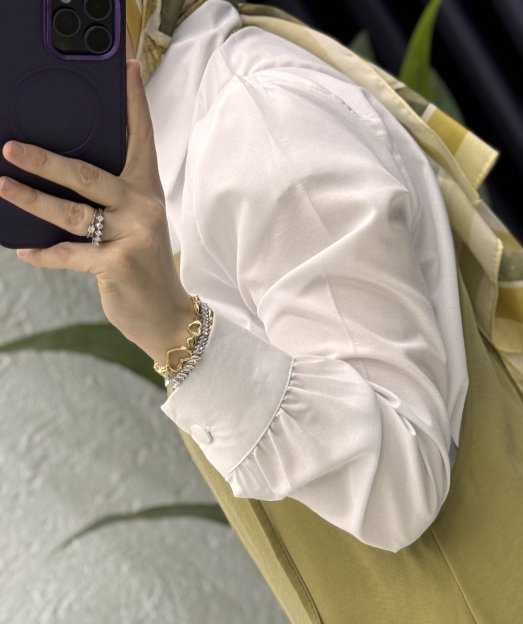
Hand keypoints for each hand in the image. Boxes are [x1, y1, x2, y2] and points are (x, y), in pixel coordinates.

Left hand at [0, 59, 195, 365]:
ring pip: (71, 212)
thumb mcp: (135, 224)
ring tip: (3, 186)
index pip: (141, 138)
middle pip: (87, 174)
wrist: (166, 317)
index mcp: (147, 191)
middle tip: (11, 146)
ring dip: (32, 199)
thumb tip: (62, 175)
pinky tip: (25, 250)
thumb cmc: (143, 265)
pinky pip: (70, 253)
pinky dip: (44, 254)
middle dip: (45, 160)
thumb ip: (110, 197)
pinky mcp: (116, 264)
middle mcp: (142, 208)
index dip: (134, 102)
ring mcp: (132, 236)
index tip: (126, 66)